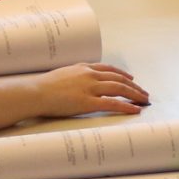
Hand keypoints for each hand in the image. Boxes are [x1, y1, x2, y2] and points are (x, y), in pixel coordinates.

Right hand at [34, 63, 148, 118]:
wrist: (34, 92)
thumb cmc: (43, 86)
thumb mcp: (61, 74)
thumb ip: (74, 76)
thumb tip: (78, 82)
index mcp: (83, 68)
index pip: (109, 69)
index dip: (122, 74)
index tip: (130, 78)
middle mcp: (90, 75)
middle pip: (118, 79)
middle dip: (133, 86)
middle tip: (143, 92)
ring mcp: (90, 88)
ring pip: (119, 89)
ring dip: (134, 94)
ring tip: (144, 100)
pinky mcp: (88, 102)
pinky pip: (113, 103)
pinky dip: (126, 106)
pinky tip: (135, 109)